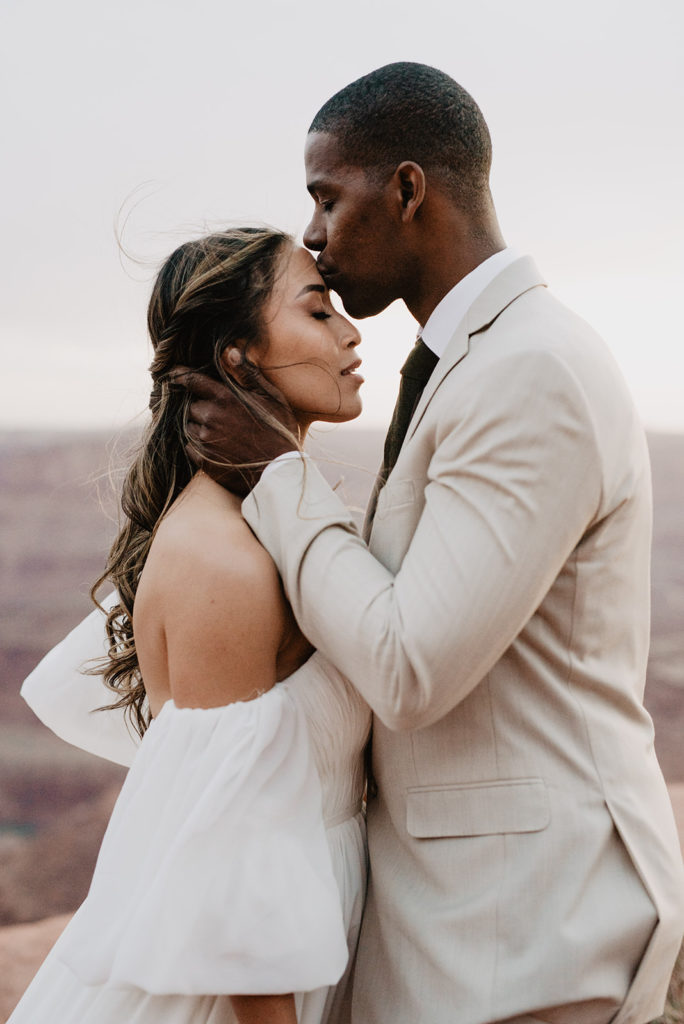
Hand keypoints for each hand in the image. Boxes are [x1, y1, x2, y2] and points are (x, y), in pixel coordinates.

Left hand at [173, 362, 298, 496]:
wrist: (279, 470)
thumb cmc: (279, 431)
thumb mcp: (271, 398)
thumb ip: (248, 374)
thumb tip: (229, 351)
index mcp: (225, 398)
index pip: (192, 380)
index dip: (180, 376)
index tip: (172, 375)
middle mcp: (210, 417)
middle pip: (191, 405)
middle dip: (201, 407)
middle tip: (220, 415)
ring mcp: (205, 439)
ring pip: (189, 426)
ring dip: (199, 426)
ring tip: (221, 433)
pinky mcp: (203, 460)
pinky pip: (190, 446)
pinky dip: (198, 445)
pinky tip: (217, 447)